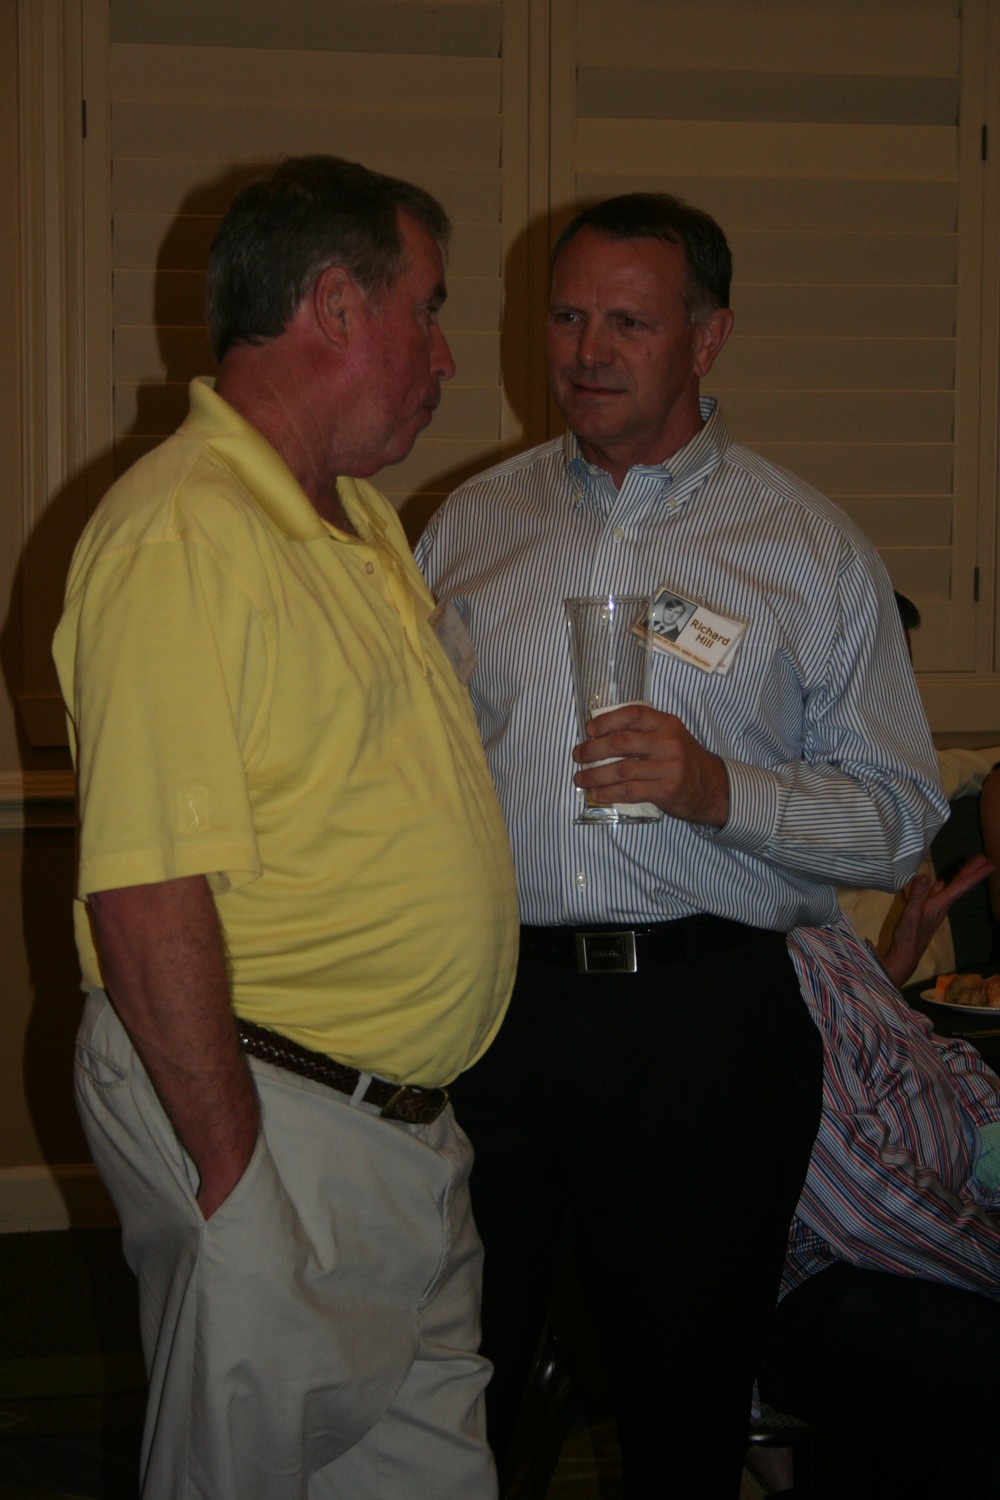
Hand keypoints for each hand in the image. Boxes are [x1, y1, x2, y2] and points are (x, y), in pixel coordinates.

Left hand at [572, 703, 728, 825]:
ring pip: (622, 769)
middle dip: (593, 750)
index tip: (589, 729)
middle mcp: (668, 742)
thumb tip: (600, 735)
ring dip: (595, 774)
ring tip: (580, 778)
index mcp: (667, 724)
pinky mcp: (666, 790)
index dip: (607, 720)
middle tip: (578, 755)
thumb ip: (643, 732)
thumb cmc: (684, 760)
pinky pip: (630, 791)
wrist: (713, 787)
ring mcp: (669, 767)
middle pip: (621, 742)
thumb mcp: (670, 737)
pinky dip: (609, 793)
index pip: (633, 714)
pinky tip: (597, 794)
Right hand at [880, 853, 993, 988]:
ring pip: (952, 888)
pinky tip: (942, 881)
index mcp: (940, 903)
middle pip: (960, 885)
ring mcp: (936, 907)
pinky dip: (942, 885)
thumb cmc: (908, 934)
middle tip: (984, 859)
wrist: (906, 952)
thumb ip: (918, 894)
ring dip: (961, 876)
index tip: (988, 864)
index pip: (961, 885)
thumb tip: (924, 875)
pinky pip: (940, 893)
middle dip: (972, 872)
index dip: (975, 874)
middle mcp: (942, 904)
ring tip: (968, 866)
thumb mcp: (911, 913)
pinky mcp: (929, 910)